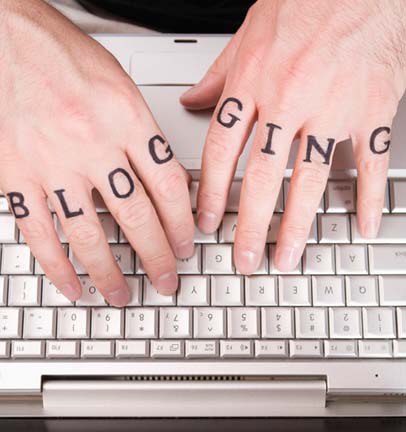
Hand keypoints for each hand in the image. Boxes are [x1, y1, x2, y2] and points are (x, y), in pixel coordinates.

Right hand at [0, 0, 194, 305]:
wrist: (9, 34)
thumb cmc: (66, 55)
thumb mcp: (123, 86)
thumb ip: (146, 136)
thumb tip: (169, 181)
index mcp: (127, 118)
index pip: (169, 186)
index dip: (182, 224)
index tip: (187, 245)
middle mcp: (93, 143)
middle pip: (137, 216)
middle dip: (157, 257)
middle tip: (167, 281)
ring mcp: (52, 162)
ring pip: (89, 233)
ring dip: (109, 272)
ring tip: (122, 295)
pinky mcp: (16, 174)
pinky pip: (38, 231)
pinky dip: (56, 265)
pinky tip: (71, 285)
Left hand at [181, 0, 405, 272]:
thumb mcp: (246, 33)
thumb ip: (218, 76)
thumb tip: (192, 101)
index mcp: (254, 81)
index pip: (224, 151)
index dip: (213, 192)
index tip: (208, 222)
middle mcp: (289, 99)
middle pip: (263, 176)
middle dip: (250, 224)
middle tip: (245, 257)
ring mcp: (333, 106)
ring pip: (310, 178)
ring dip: (297, 224)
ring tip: (288, 256)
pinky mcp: (373, 108)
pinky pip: (369, 161)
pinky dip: (367, 195)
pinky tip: (362, 224)